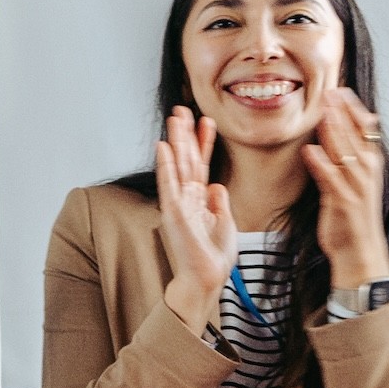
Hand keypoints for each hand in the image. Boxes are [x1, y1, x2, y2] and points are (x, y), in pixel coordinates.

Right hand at [150, 111, 241, 312]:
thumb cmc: (214, 256)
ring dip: (175, 140)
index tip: (208, 121)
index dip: (204, 142)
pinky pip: (168, 184)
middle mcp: (187, 197)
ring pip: (178, 165)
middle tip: (184, 108)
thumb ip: (219, 202)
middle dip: (186, 133)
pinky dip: (166, 165)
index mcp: (200, 199)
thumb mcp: (225, 222)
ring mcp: (178, 203)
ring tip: (175, 117)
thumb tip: (216, 185)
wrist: (207, 278)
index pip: (201, 164)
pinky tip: (164, 146)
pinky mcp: (173, 212)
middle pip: (187, 159)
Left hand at [300, 89, 388, 291]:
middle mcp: (367, 172)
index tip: (340, 89)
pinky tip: (311, 151)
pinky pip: (331, 179)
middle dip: (343, 112)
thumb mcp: (354, 182)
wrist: (360, 251)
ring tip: (324, 111)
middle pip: (355, 135)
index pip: (365, 128)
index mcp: (370, 164)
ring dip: (335, 131)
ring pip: (345, 152)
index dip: (353, 108)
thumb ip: (347, 156)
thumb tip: (339, 130)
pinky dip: (322, 164)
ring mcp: (357, 187)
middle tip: (330, 90)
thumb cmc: (353, 216)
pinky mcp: (344, 202)